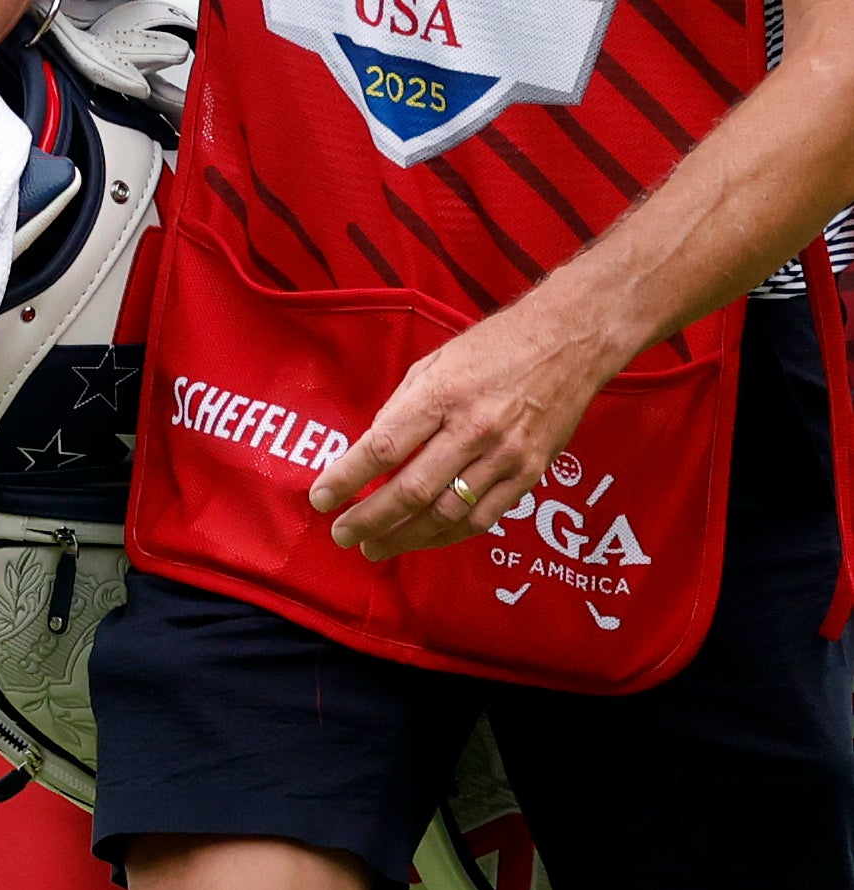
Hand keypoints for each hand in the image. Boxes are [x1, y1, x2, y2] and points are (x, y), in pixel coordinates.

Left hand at [311, 295, 629, 559]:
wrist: (570, 342)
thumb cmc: (492, 348)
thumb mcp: (433, 364)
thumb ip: (400, 409)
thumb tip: (370, 452)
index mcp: (442, 395)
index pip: (383, 447)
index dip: (347, 479)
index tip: (320, 499)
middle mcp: (474, 429)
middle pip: (412, 490)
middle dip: (369, 519)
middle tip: (341, 536)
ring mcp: (506, 455)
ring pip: (447, 513)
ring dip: (405, 537)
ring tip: (374, 548)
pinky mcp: (530, 472)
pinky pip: (484, 517)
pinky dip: (447, 534)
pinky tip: (422, 539)